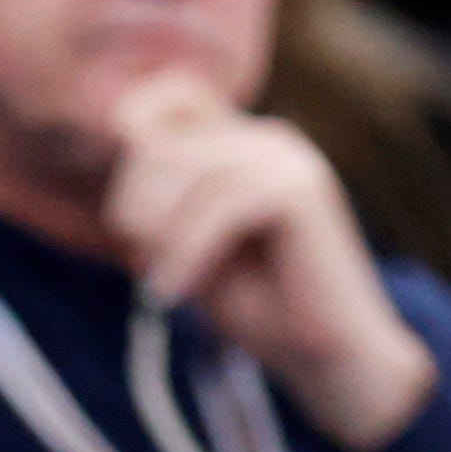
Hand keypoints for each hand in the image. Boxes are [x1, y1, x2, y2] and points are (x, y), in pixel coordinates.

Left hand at [98, 80, 433, 451]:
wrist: (330, 358)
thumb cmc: (261, 308)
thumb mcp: (192, 244)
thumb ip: (164, 197)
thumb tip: (120, 143)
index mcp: (246, 144)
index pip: (174, 94)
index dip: (136, 128)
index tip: (128, 208)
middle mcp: (269, 138)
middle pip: (163, 142)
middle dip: (135, 208)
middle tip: (146, 266)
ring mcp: (288, 159)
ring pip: (188, 170)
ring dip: (159, 236)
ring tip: (165, 285)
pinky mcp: (300, 190)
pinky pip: (220, 203)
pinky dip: (186, 251)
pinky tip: (178, 291)